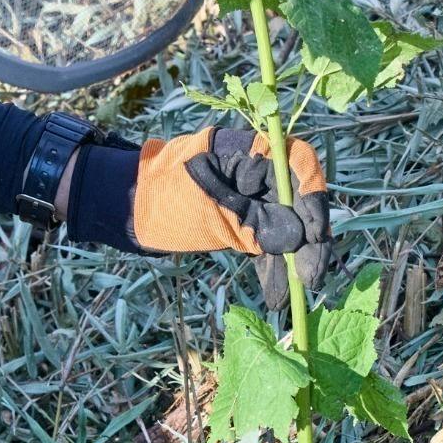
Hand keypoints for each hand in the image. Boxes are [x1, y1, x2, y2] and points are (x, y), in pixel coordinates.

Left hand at [132, 122, 330, 310]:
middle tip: (311, 277)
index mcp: (246, 149)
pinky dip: (272, 265)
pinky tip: (276, 292)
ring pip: (285, 224)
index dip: (314, 199)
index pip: (298, 163)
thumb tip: (299, 240)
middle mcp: (254, 168)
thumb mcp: (211, 214)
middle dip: (307, 239)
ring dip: (291, 259)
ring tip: (294, 293)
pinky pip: (266, 239)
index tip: (316, 236)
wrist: (125, 210)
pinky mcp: (241, 220)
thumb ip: (255, 225)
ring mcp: (249, 195)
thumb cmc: (161, 201)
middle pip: (297, 198)